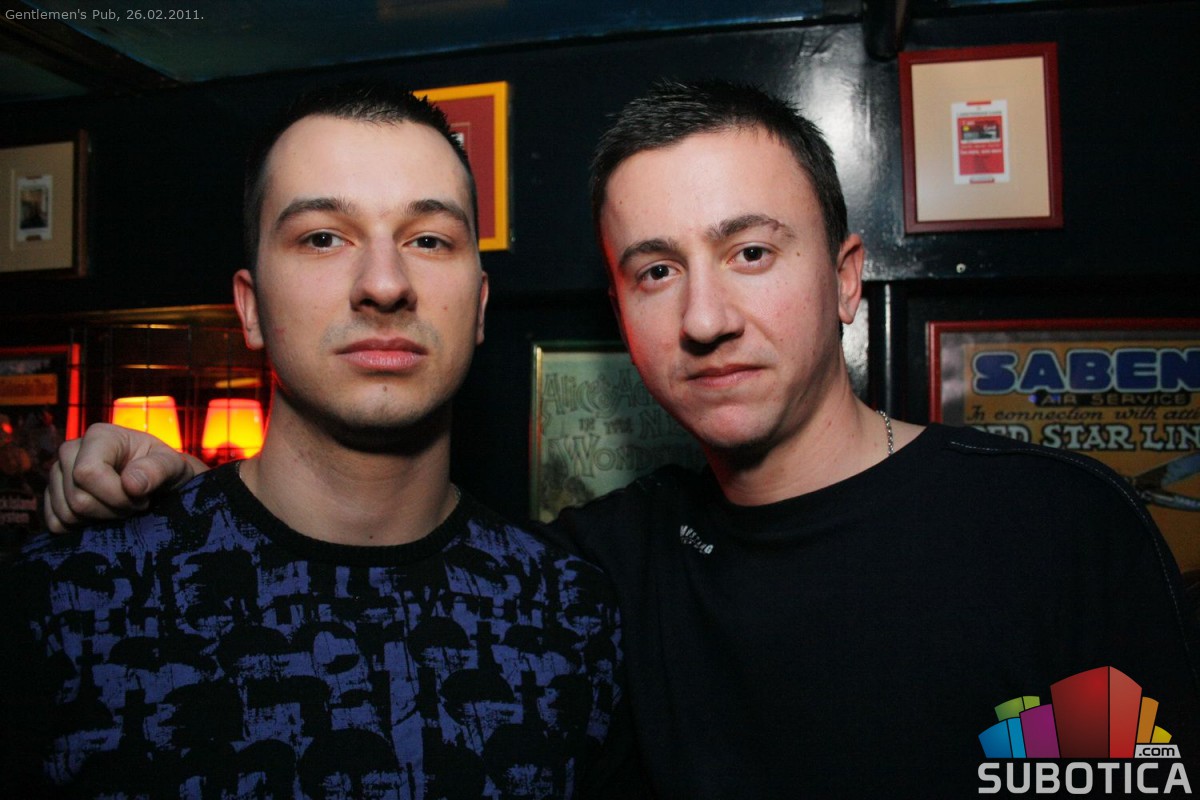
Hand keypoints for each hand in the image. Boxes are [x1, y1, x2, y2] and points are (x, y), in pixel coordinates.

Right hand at [43, 423, 206, 532]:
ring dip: (99, 520)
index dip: (116, 495)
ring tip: (121, 508)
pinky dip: (82, 528)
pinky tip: (103, 516)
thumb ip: (158, 470)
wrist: (155, 481)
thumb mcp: (173, 466)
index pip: (88, 473)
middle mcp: (70, 451)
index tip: (141, 499)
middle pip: (77, 499)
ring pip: (66, 514)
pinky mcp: (52, 497)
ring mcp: (57, 474)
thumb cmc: (163, 470)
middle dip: (112, 511)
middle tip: (134, 505)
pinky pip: (55, 524)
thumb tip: (131, 484)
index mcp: (99, 436)